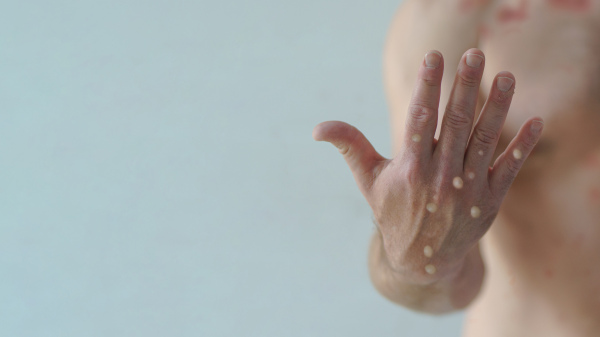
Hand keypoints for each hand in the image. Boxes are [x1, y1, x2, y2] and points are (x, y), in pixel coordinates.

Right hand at [312, 49, 543, 283]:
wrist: (422, 261)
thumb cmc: (392, 213)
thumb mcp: (368, 181)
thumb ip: (349, 146)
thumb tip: (317, 128)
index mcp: (410, 170)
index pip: (419, 120)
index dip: (427, 87)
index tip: (434, 57)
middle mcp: (440, 178)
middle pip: (455, 124)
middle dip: (465, 87)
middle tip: (475, 54)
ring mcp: (468, 190)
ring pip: (484, 141)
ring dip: (497, 108)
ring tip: (506, 76)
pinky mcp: (490, 200)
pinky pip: (509, 169)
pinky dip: (522, 146)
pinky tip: (536, 121)